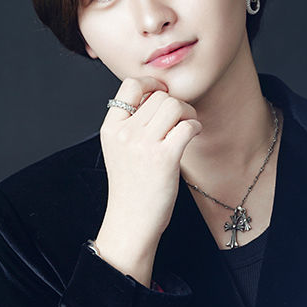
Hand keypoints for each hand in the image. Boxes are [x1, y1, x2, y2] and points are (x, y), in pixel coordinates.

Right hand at [94, 76, 201, 285]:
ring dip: (187, 112)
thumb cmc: (131, 187)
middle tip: (181, 119)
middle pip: (158, 95)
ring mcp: (143, 145)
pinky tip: (192, 136)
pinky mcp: (164, 157)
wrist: (131, 221)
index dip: (151, 85)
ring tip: (187, 127)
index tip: (162, 95)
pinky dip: (195, 127)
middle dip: (175, 103)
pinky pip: (187, 125)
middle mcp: (125, 133)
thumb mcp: (118, 150)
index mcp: (111, 128)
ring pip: (173, 105)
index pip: (130, 86)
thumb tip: (157, 97)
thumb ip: (130, 124)